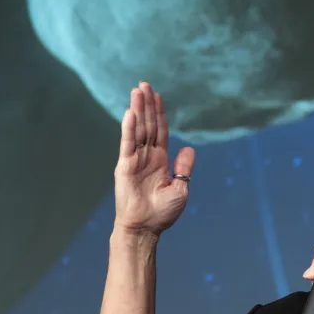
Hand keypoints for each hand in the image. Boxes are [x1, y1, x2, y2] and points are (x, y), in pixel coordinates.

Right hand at [112, 83, 195, 237]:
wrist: (145, 229)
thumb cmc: (162, 213)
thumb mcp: (180, 188)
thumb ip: (183, 167)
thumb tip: (189, 148)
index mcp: (160, 160)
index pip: (160, 130)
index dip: (159, 112)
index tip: (157, 95)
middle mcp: (147, 156)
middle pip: (148, 124)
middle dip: (147, 104)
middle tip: (144, 84)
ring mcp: (135, 160)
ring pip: (138, 130)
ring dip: (138, 110)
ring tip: (137, 91)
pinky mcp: (124, 167)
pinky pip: (128, 144)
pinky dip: (129, 128)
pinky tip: (130, 113)